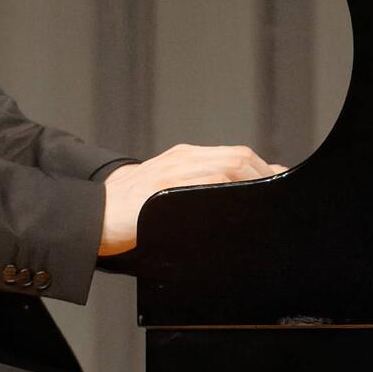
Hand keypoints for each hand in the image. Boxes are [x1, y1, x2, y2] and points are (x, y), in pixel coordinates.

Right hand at [100, 144, 282, 255]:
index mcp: (184, 158)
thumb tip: (225, 204)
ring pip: (227, 166)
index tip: (277, 180)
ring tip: (267, 199)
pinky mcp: (166, 186)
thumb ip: (196, 192)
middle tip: (277, 193)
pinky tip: (240, 203)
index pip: (233, 156)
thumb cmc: (128, 211)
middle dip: (263, 174)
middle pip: (237, 157)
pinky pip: (208, 182)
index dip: (261, 168)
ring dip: (252, 180)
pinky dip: (228, 189)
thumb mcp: (166, 194)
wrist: (94, 215)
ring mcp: (174, 170)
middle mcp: (182, 158)